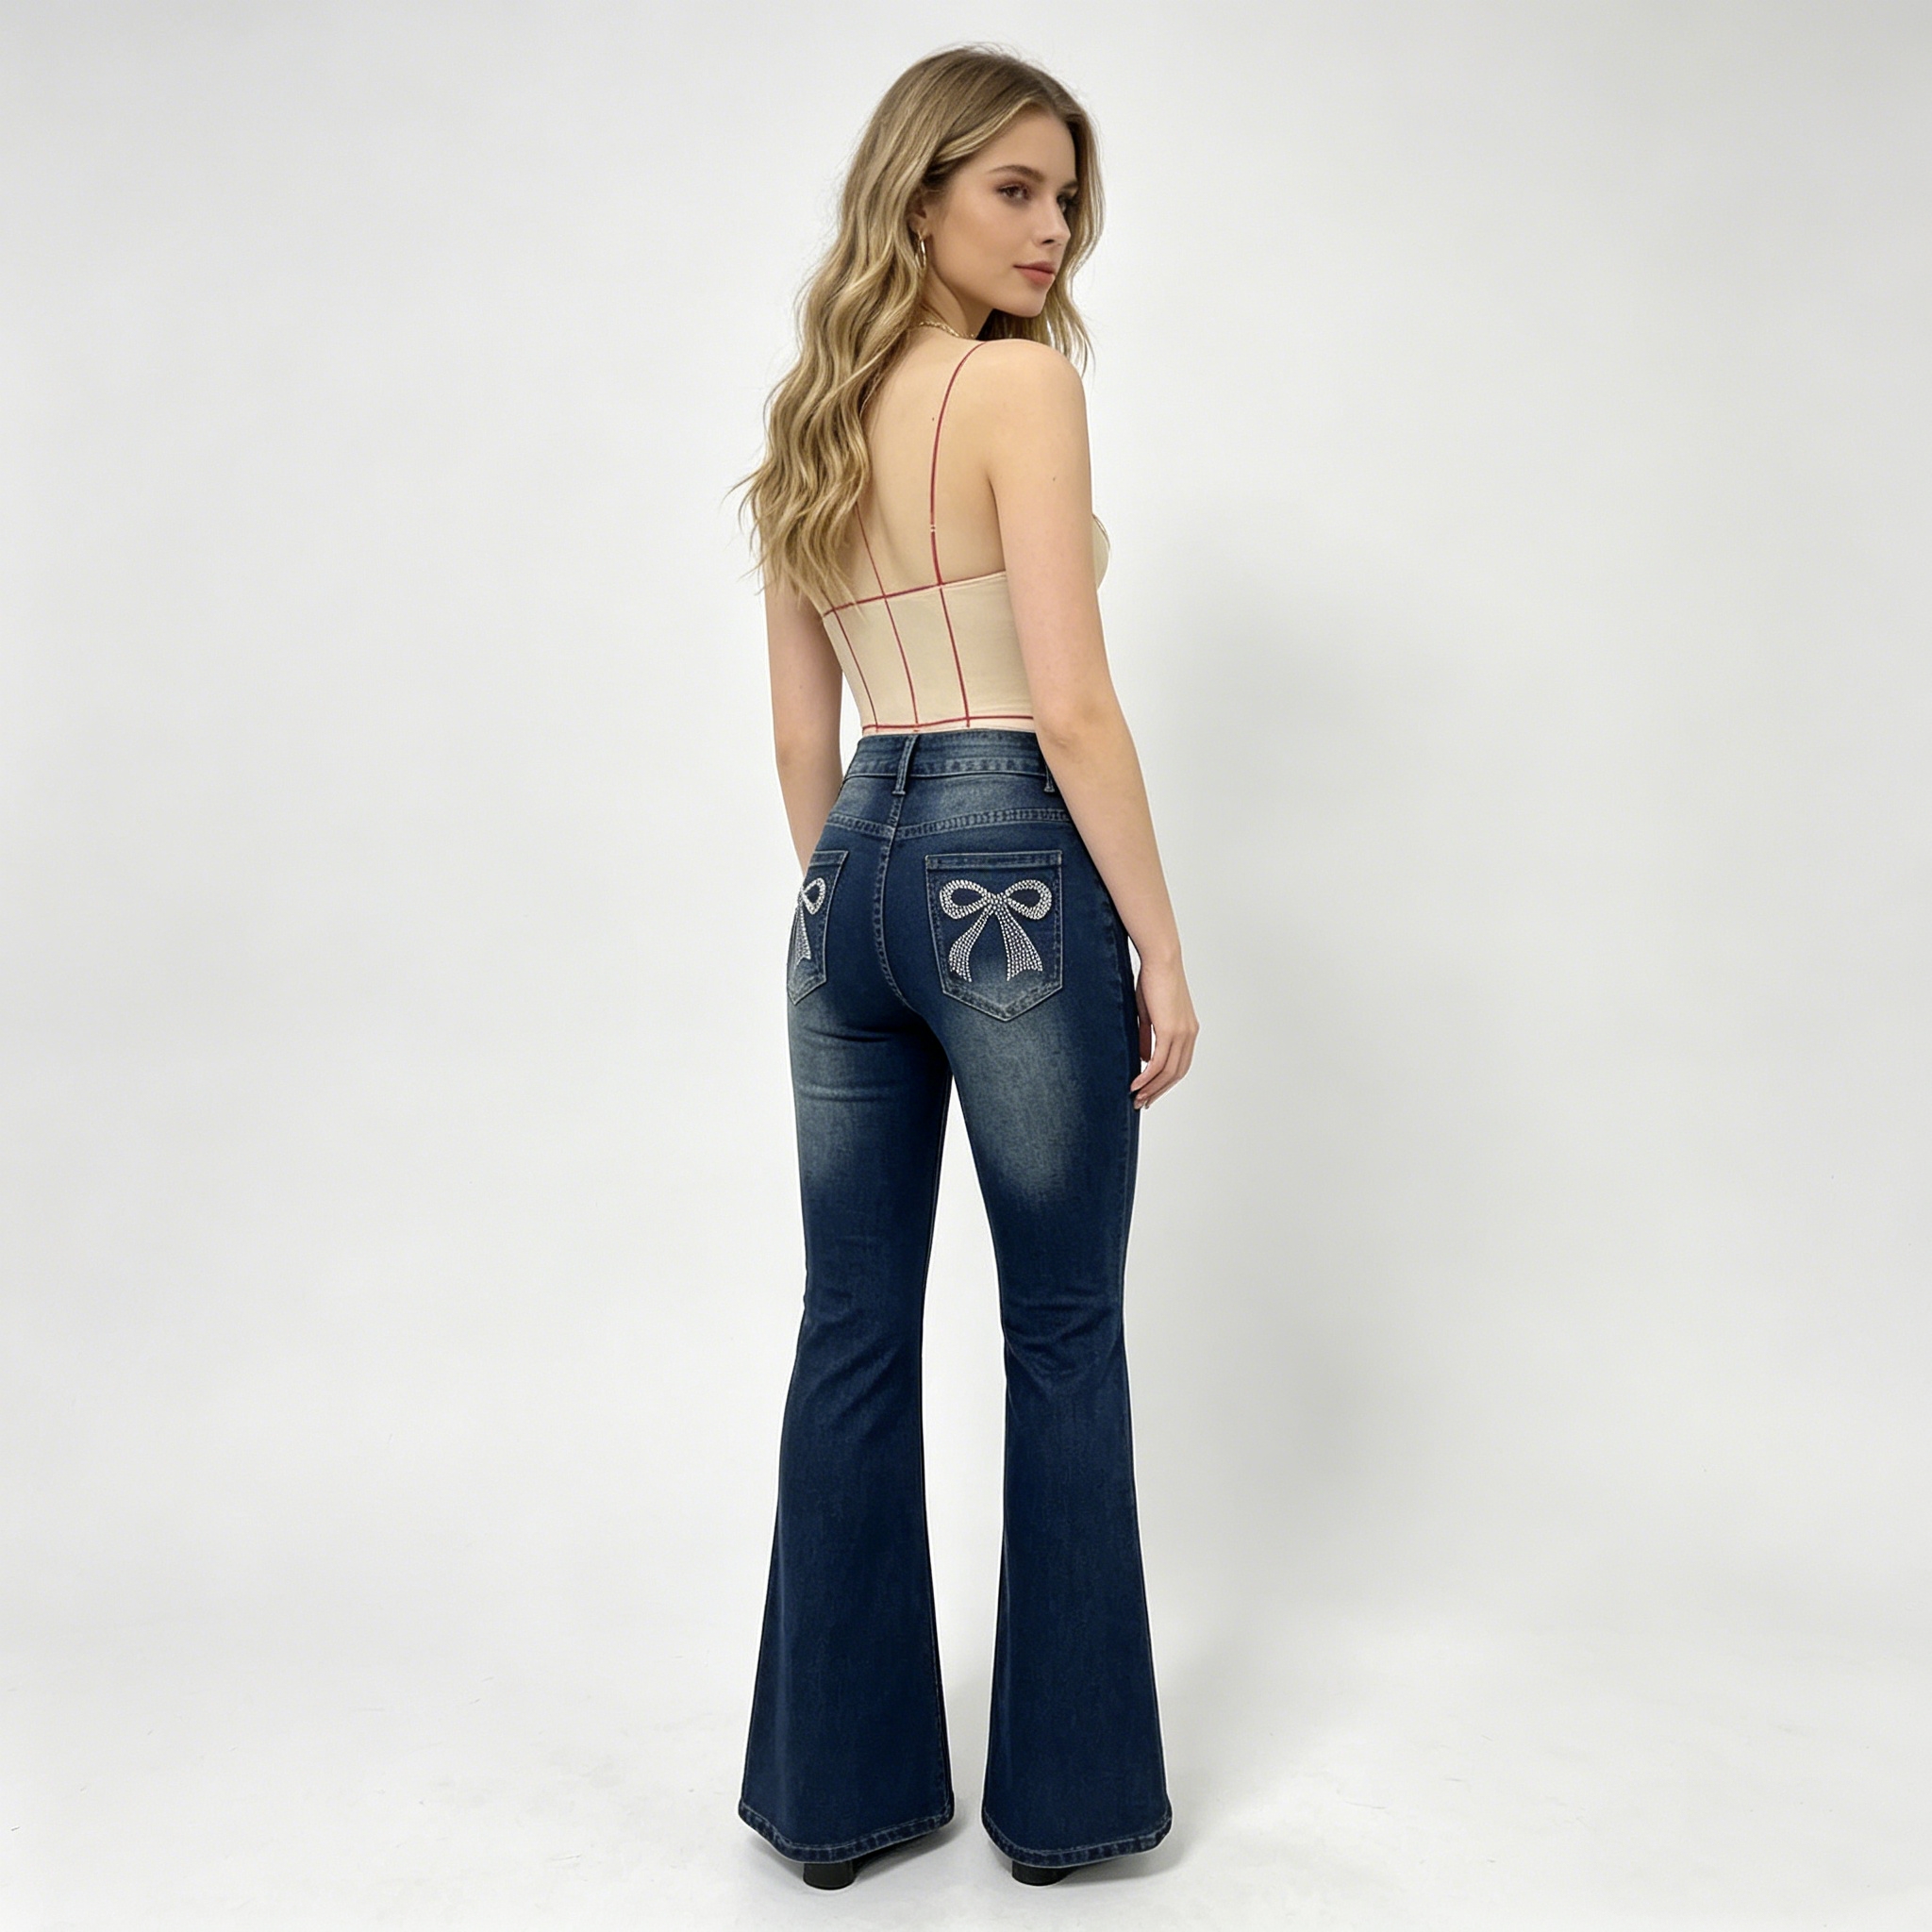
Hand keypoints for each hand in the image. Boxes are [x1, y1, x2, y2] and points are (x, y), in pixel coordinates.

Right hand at [1129, 952, 1197, 1108]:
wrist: (1161, 960)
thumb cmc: (1153, 980)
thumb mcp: (1149, 1015)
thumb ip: (1148, 1037)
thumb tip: (1145, 1060)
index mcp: (1187, 1030)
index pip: (1179, 1065)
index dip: (1165, 1082)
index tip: (1150, 1092)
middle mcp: (1189, 1034)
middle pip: (1176, 1073)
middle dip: (1159, 1091)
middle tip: (1142, 1103)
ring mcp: (1182, 1033)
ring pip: (1168, 1071)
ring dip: (1152, 1088)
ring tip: (1136, 1098)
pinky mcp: (1170, 1030)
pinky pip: (1158, 1062)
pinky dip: (1147, 1076)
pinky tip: (1135, 1084)